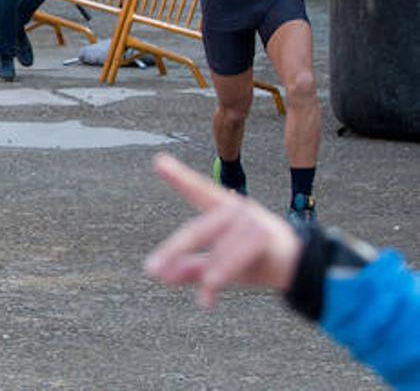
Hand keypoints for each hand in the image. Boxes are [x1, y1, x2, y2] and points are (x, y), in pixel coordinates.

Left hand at [144, 153, 302, 309]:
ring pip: (219, 246)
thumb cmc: (258, 261)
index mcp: (223, 211)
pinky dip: (221, 275)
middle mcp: (235, 210)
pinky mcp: (264, 235)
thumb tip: (158, 274)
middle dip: (174, 250)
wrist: (303, 271)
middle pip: (198, 229)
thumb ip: (191, 267)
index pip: (198, 190)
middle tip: (151, 270)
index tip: (158, 160)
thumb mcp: (220, 264)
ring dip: (208, 272)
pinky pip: (236, 255)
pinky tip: (209, 293)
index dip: (179, 177)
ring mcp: (251, 220)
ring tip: (200, 293)